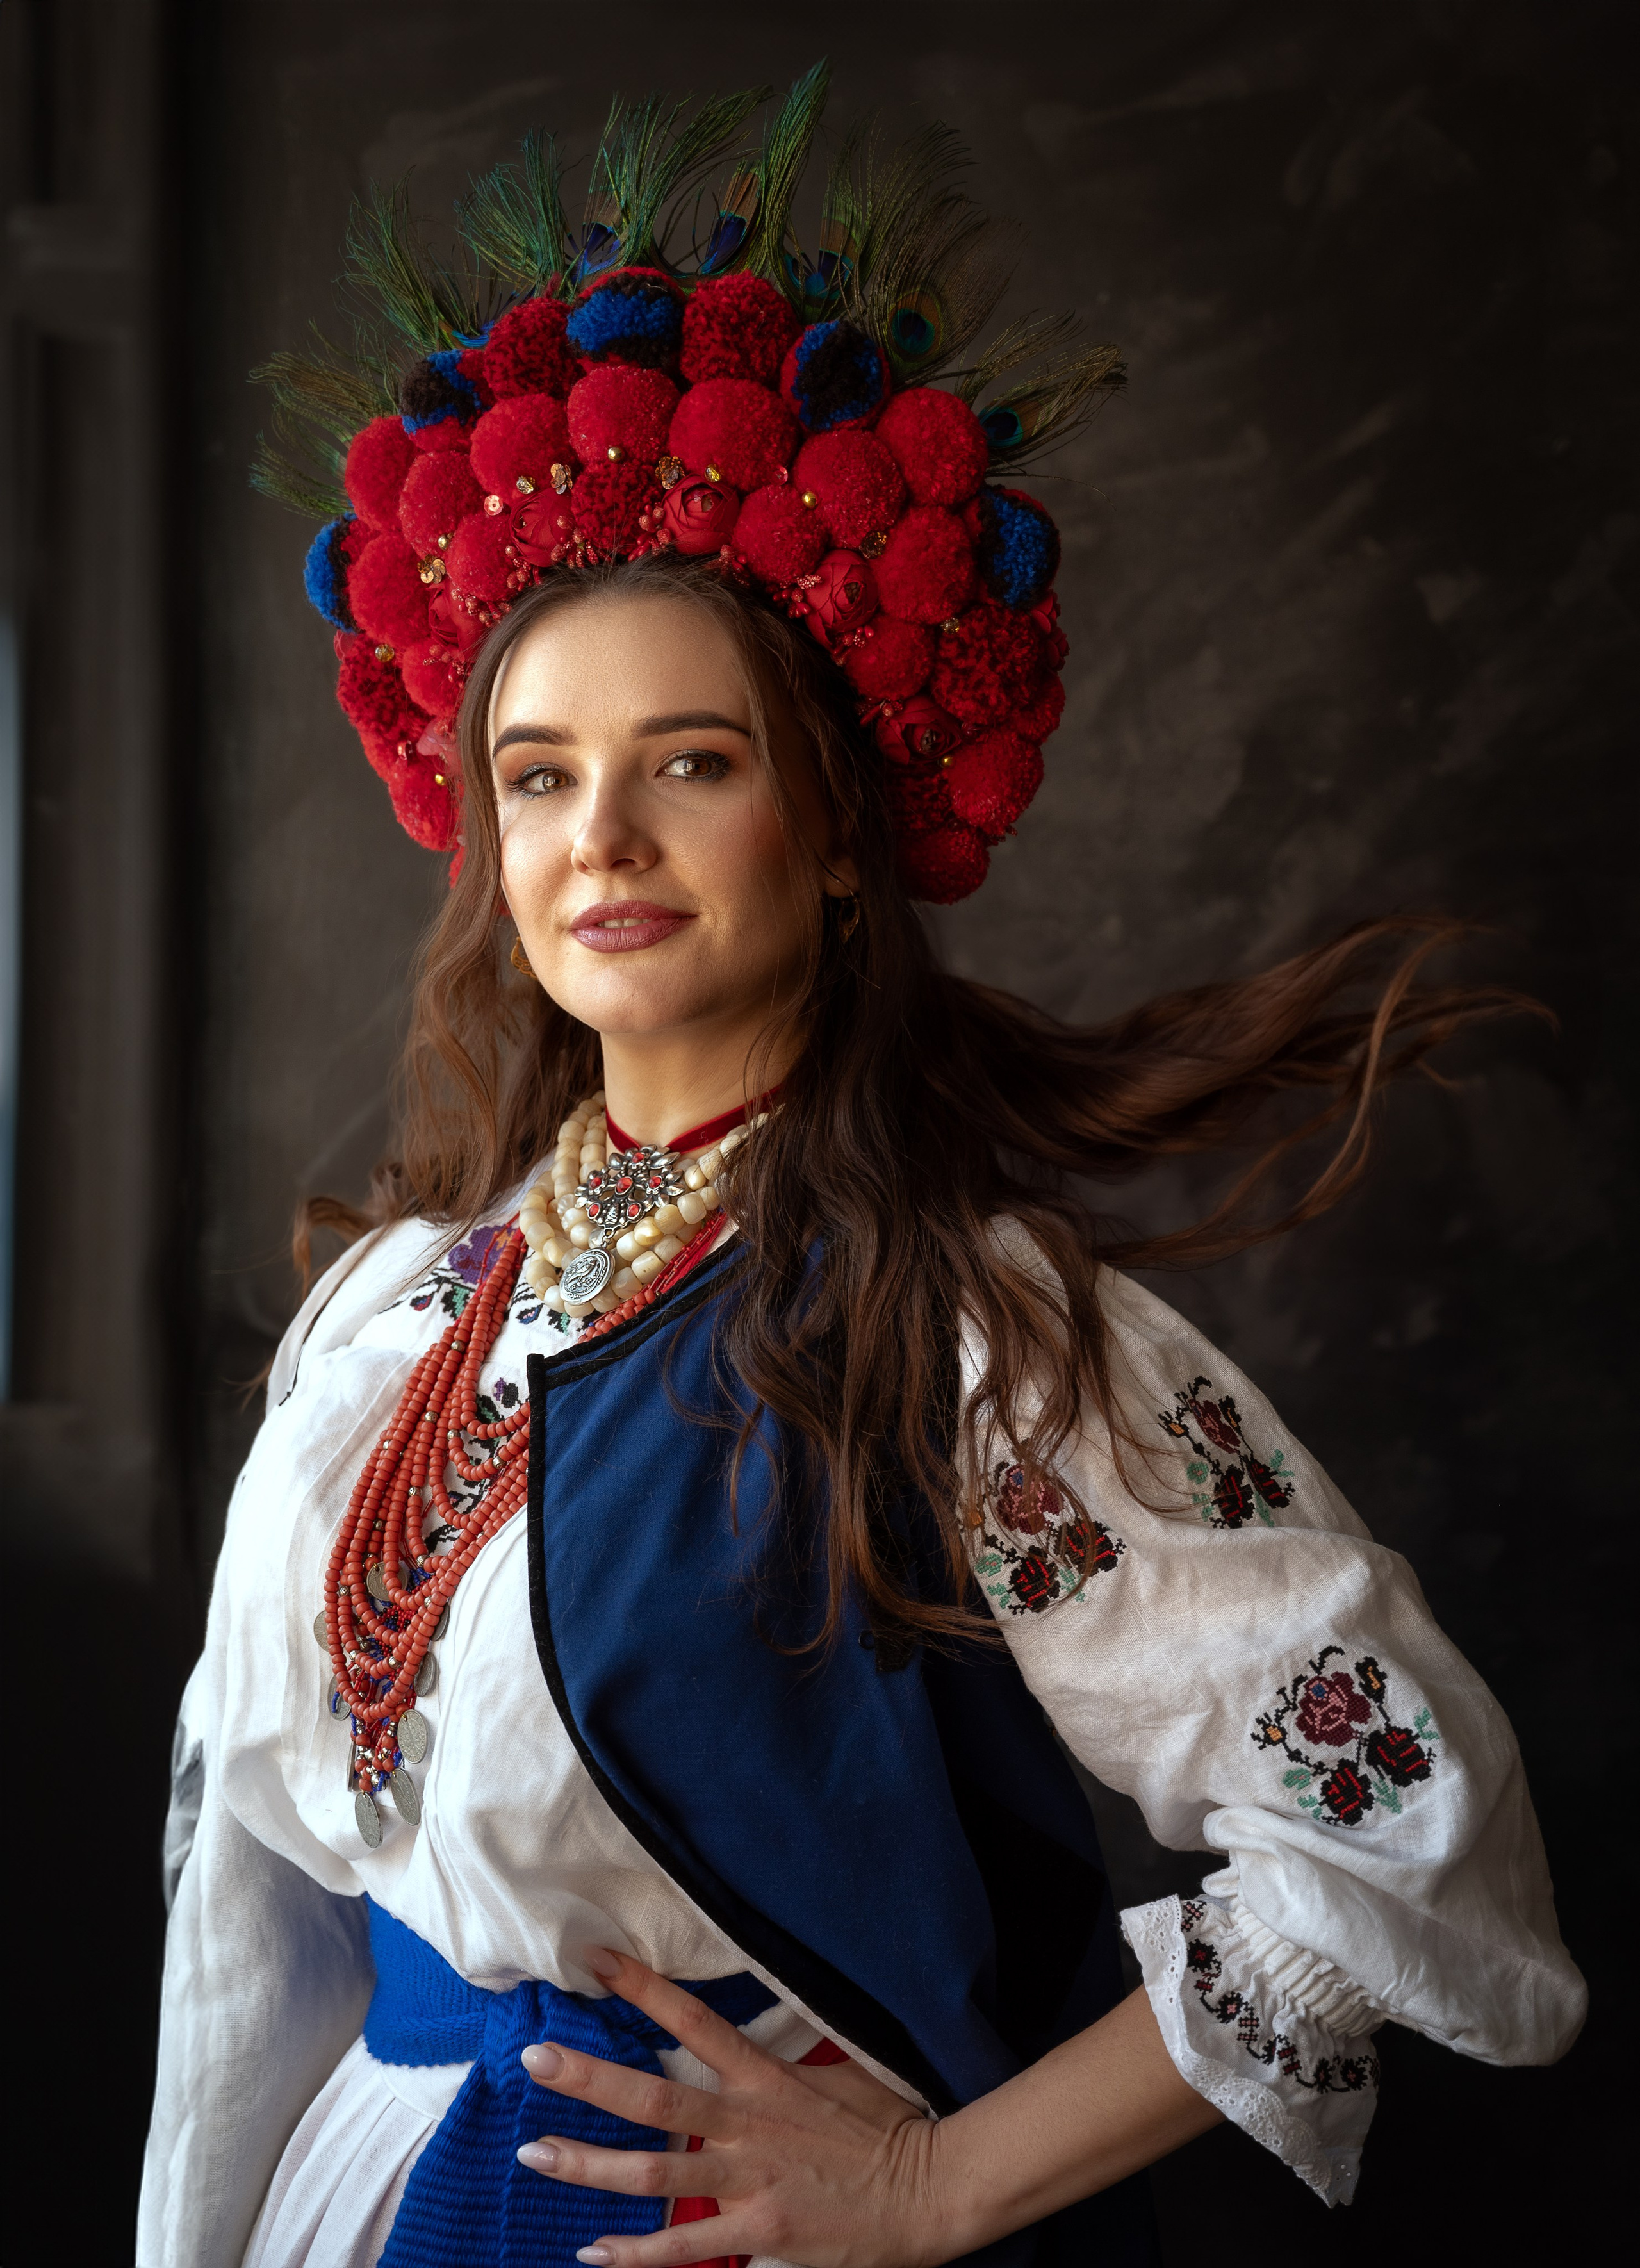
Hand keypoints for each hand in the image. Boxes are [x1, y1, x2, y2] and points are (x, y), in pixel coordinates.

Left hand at [516, 1946, 954, 2267]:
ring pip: (654, 2171)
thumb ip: (779, 2063)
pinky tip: (593, 2252)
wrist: (929, 2188)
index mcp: (765, 2077)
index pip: (693, 2019)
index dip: (643, 1989)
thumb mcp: (832, 2073)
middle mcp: (747, 2122)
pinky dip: (636, 2253)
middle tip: (535, 2058)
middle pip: (655, 2095)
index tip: (595, 1960)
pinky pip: (686, 2245)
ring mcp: (750, 2178)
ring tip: (536, 2153)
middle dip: (590, 2078)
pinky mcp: (762, 2229)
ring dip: (590, 2164)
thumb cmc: (884, 2126)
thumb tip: (741, 2039)